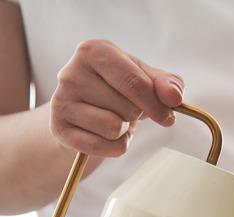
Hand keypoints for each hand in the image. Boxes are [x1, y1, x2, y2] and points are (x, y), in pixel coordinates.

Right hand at [50, 39, 183, 157]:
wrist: (88, 109)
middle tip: (126, 109)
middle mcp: (71, 72)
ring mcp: (61, 101)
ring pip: (114, 128)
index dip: (157, 105)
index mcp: (95, 51)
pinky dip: (114, 147)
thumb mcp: (148, 79)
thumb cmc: (122, 89)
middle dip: (136, 115)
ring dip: (124, 131)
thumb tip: (174, 97)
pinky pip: (102, 147)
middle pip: (128, 108)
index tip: (168, 116)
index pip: (136, 83)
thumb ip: (167, 84)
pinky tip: (105, 135)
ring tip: (114, 119)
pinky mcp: (58, 128)